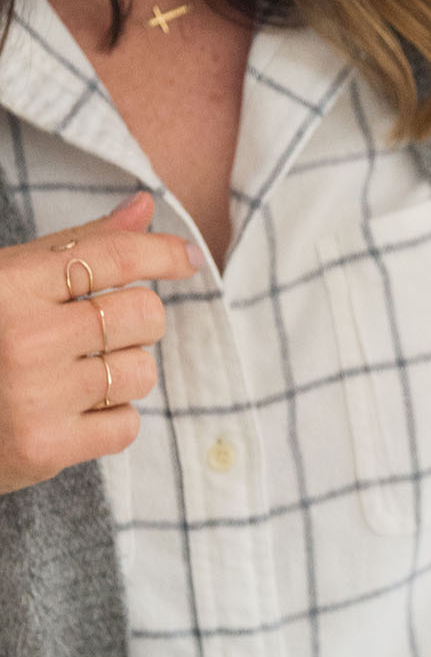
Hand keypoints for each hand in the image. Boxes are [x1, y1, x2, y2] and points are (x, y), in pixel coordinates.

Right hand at [0, 192, 201, 495]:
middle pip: (142, 314)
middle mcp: (23, 337)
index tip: (187, 257)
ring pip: (142, 371)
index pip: (111, 257)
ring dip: (125, 371)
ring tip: (80, 373)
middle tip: (107, 329)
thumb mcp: (8, 280)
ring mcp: (36, 397)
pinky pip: (127, 425)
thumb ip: (75, 247)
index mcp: (8, 284)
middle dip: (140, 319)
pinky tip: (73, 410)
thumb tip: (144, 207)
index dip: (161, 253)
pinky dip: (111, 418)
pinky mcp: (47, 449)